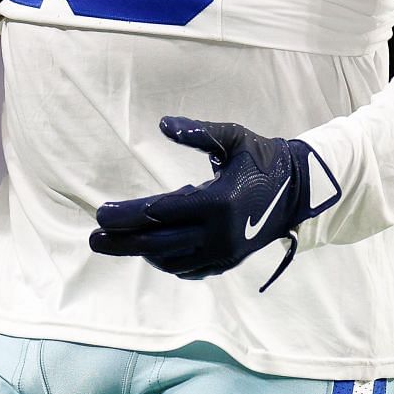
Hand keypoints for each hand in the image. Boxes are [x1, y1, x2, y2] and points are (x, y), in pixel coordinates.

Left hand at [89, 117, 338, 289]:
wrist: (299, 190)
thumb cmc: (262, 158)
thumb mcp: (234, 137)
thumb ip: (199, 131)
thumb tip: (164, 124)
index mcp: (218, 202)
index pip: (159, 213)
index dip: (127, 215)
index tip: (101, 214)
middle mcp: (219, 234)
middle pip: (157, 244)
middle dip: (123, 242)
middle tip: (95, 240)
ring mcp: (223, 253)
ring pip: (171, 260)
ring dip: (142, 253)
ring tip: (119, 242)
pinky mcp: (227, 263)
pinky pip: (188, 269)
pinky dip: (166, 262)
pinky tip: (151, 251)